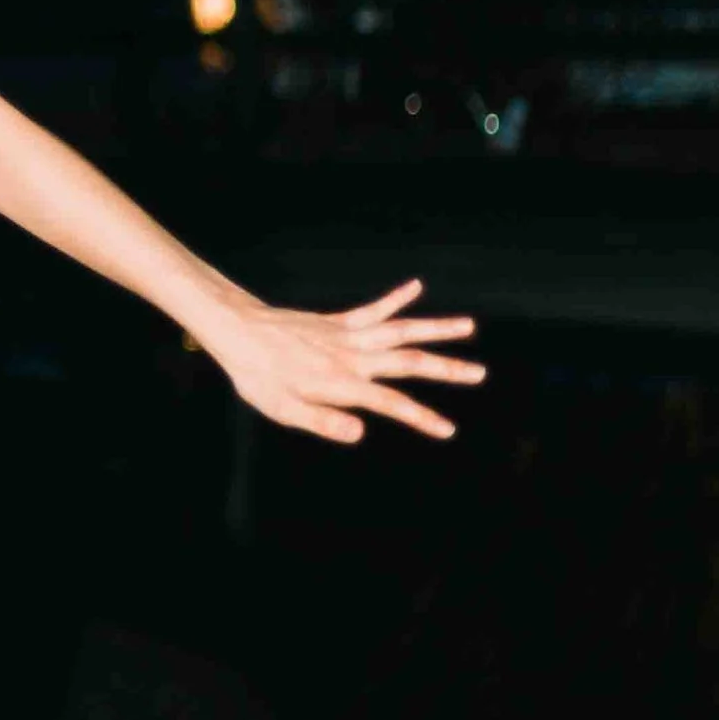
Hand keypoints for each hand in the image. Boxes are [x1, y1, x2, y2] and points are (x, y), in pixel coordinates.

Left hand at [205, 278, 482, 444]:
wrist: (238, 332)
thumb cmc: (259, 376)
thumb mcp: (283, 410)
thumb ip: (323, 422)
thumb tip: (362, 433)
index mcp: (341, 382)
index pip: (391, 403)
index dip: (421, 417)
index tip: (448, 430)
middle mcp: (352, 356)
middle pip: (408, 361)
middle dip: (446, 369)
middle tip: (480, 373)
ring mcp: (347, 335)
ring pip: (400, 330)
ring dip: (435, 328)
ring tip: (469, 325)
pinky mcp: (338, 322)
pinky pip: (372, 309)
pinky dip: (396, 298)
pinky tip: (416, 286)